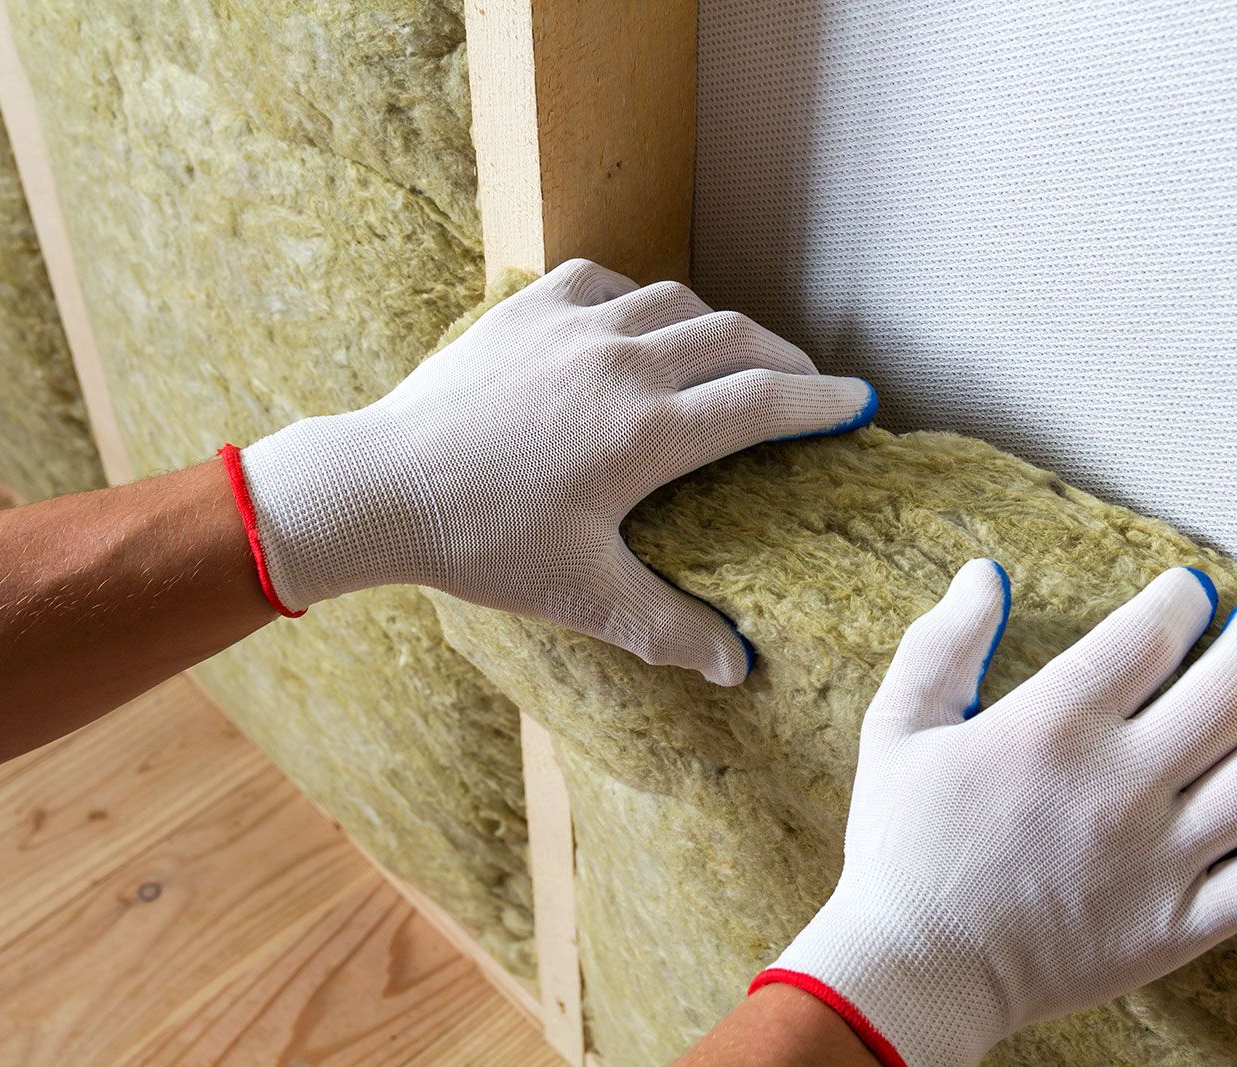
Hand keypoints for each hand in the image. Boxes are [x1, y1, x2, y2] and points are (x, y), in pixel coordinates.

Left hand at [231, 259, 875, 684]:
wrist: (376, 487)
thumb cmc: (480, 545)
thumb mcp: (580, 594)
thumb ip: (666, 628)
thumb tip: (736, 670)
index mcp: (647, 432)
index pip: (763, 402)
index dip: (822, 402)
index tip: (860, 402)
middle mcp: (621, 363)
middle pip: (735, 339)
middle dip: (783, 360)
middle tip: (805, 386)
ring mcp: (571, 327)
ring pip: (675, 301)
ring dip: (716, 327)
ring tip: (728, 357)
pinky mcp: (524, 310)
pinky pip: (603, 281)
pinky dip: (637, 298)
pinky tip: (635, 324)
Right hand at [754, 563, 1236, 1065]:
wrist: (916, 968)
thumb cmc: (903, 844)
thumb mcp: (897, 726)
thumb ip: (942, 644)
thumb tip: (985, 576)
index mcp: (1051, 729)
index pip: (1150, 637)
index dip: (1185, 601)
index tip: (1194, 592)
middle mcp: (1117, 787)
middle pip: (1230, 694)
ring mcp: (1156, 862)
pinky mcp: (1176, 927)